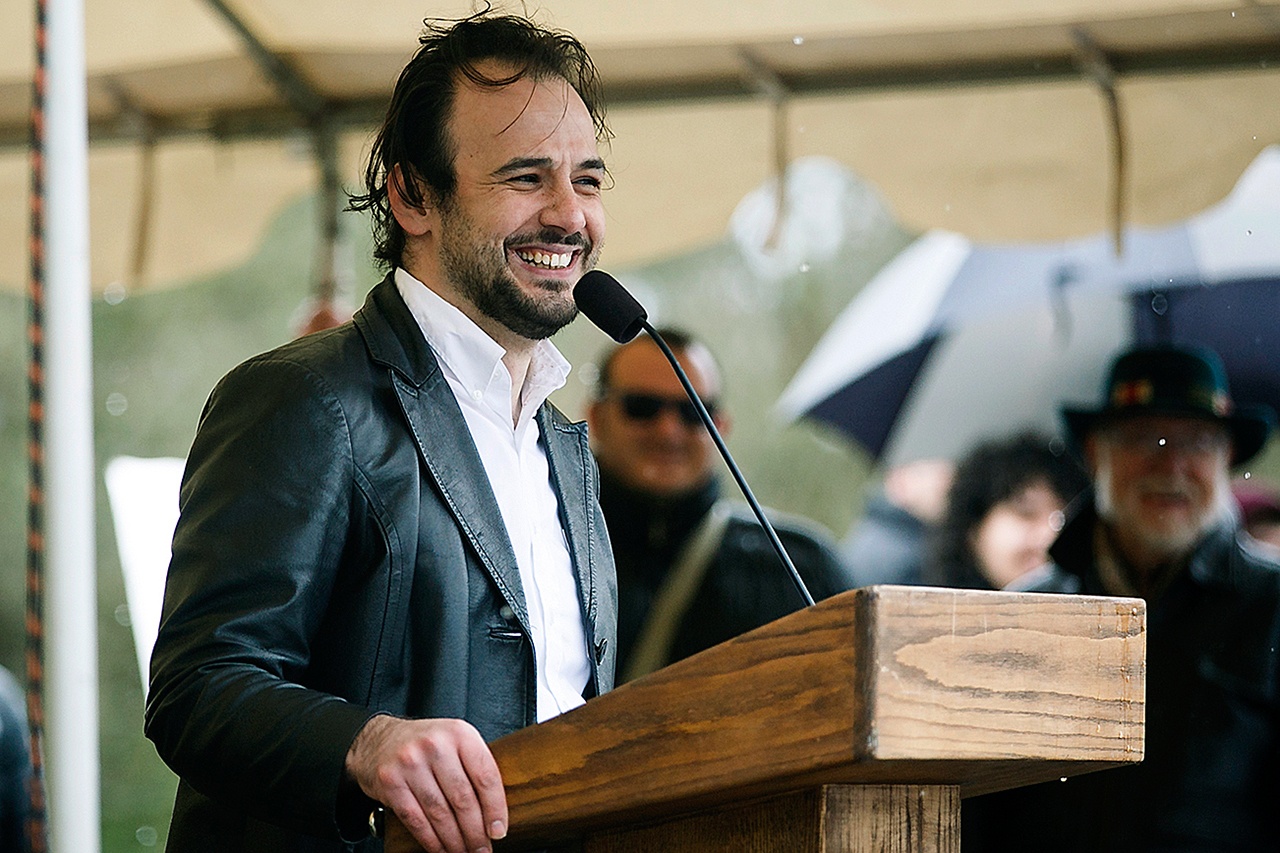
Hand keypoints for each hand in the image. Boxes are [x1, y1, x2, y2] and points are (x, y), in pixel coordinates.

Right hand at [346, 715, 507, 852]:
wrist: (378, 740)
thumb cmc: (425, 744)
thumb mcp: (455, 742)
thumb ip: (474, 767)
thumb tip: (496, 813)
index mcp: (460, 733)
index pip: (485, 776)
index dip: (495, 808)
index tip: (498, 831)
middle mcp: (435, 745)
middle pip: (463, 799)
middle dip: (475, 832)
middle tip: (482, 849)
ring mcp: (410, 763)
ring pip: (440, 813)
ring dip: (455, 841)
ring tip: (464, 852)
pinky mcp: (390, 782)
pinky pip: (416, 820)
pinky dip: (431, 840)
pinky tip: (442, 849)